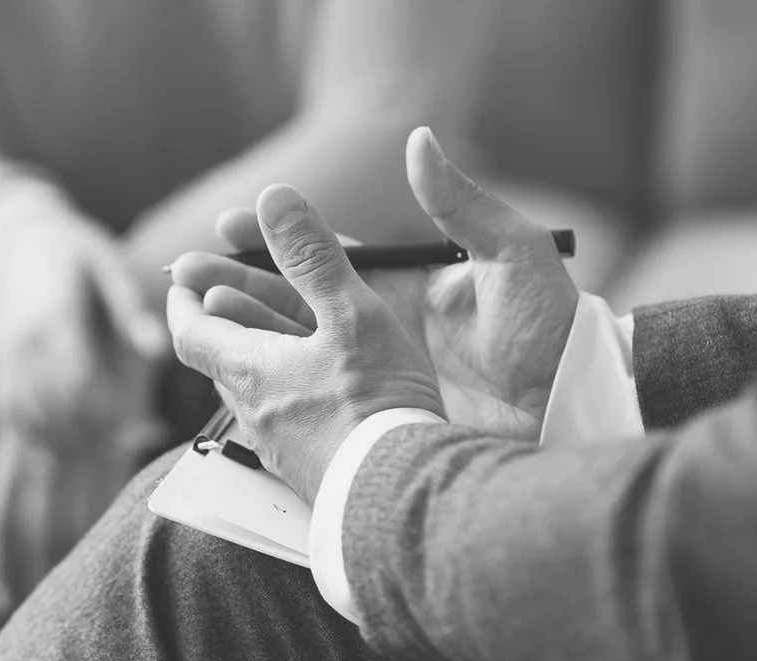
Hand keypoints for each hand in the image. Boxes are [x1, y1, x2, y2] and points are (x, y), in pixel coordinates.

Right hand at [0, 179, 166, 450]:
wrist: (13, 240)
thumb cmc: (71, 251)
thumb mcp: (108, 265)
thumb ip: (130, 310)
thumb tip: (158, 354)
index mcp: (55, 320)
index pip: (80, 386)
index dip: (111, 413)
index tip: (140, 424)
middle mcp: (23, 347)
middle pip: (59, 412)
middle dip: (97, 433)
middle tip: (131, 439)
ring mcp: (3, 362)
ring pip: (34, 423)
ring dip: (70, 441)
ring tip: (106, 444)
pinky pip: (11, 418)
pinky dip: (39, 436)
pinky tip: (69, 439)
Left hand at [166, 184, 442, 500]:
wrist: (404, 498)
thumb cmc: (377, 404)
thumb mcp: (350, 314)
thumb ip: (312, 255)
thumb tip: (272, 196)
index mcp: (248, 371)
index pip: (189, 332)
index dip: (183, 299)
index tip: (184, 276)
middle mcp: (253, 412)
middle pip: (222, 358)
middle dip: (223, 318)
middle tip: (220, 290)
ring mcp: (280, 447)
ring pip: (256, 390)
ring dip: (258, 355)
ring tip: (272, 332)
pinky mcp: (310, 471)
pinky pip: (288, 419)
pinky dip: (291, 389)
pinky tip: (318, 389)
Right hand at [170, 128, 576, 437]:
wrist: (574, 417)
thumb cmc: (552, 335)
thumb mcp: (514, 260)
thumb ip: (462, 204)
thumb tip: (417, 142)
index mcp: (405, 285)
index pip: (324, 257)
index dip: (272, 239)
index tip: (227, 223)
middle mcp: (382, 329)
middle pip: (291, 304)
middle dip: (234, 286)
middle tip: (183, 276)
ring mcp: (375, 379)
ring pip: (288, 354)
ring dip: (238, 336)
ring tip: (188, 324)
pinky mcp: (376, 422)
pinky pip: (309, 406)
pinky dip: (268, 395)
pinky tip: (231, 392)